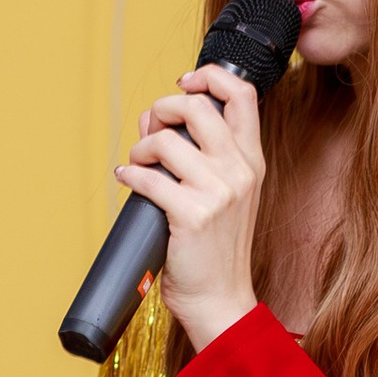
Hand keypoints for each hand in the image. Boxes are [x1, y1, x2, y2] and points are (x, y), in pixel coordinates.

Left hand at [117, 62, 265, 349]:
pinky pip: (147, 178)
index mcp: (251, 161)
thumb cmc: (216, 249)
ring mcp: (218, 193)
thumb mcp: (223, 195)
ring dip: (140, 148)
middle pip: (196, 107)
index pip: (242, 95)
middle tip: (150, 128)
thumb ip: (197, 154)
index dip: (209, 77)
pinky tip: (126, 181)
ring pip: (165, 141)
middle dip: (163, 109)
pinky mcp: (191, 215)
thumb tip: (152, 117)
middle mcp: (239, 172)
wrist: (221, 299)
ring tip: (137, 165)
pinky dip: (129, 176)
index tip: (185, 83)